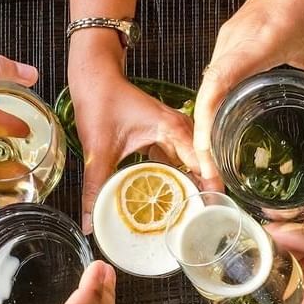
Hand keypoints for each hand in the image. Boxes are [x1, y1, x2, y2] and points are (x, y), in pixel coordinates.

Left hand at [69, 36, 195, 231]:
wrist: (94, 78)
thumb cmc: (101, 101)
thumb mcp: (98, 151)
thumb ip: (95, 188)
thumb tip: (90, 223)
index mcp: (173, 129)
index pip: (204, 165)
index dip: (210, 191)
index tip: (212, 214)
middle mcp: (179, 130)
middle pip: (201, 168)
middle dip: (203, 195)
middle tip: (202, 224)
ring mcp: (172, 133)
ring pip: (189, 166)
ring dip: (190, 188)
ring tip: (191, 218)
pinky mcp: (162, 137)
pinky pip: (175, 162)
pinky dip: (174, 179)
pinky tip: (171, 199)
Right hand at [194, 0, 303, 180]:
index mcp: (258, 42)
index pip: (217, 87)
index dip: (207, 126)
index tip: (209, 159)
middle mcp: (234, 42)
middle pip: (206, 95)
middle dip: (204, 140)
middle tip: (215, 178)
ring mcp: (228, 40)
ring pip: (207, 88)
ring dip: (206, 125)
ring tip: (215, 163)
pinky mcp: (230, 42)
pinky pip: (214, 79)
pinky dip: (214, 108)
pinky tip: (225, 130)